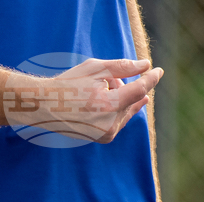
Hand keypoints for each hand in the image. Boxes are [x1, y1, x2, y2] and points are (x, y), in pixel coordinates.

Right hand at [3, 57, 163, 143]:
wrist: (45, 106)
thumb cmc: (69, 83)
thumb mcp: (95, 68)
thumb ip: (123, 67)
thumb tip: (146, 65)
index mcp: (109, 105)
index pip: (139, 90)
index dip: (150, 78)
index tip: (158, 70)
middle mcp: (110, 123)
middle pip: (132, 99)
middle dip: (125, 86)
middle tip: (108, 79)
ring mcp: (107, 133)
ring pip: (126, 110)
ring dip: (120, 97)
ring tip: (100, 88)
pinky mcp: (103, 138)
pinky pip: (119, 120)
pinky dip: (116, 108)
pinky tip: (99, 99)